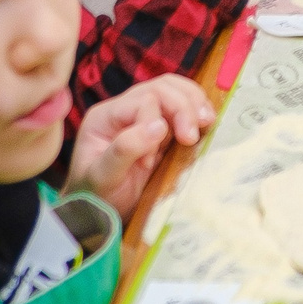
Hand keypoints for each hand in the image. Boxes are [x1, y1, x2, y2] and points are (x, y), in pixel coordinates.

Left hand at [66, 74, 212, 215]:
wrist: (99, 215)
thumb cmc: (95, 198)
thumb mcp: (102, 178)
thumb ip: (124, 149)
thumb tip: (159, 125)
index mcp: (105, 117)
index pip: (141, 101)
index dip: (153, 125)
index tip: (149, 162)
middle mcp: (124, 109)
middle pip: (160, 88)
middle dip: (182, 108)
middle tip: (192, 136)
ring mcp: (143, 116)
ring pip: (174, 90)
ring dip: (194, 103)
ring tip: (207, 122)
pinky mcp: (161, 129)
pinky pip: (182, 106)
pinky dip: (197, 110)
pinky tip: (206, 123)